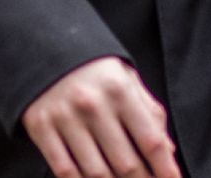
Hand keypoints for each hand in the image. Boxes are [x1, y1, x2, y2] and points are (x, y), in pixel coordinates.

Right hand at [22, 56, 180, 177]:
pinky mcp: (41, 128)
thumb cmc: (94, 70)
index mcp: (120, 90)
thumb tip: (169, 152)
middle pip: (126, 163)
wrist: (45, 45)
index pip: (151, 140)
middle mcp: (93, 104)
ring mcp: (65, 118)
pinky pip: (65, 171)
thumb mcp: (127, 79)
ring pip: (97, 173)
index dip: (166, 169)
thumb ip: (150, 113)